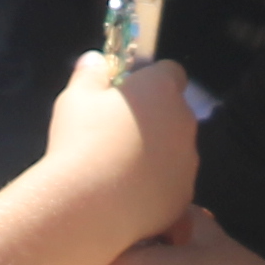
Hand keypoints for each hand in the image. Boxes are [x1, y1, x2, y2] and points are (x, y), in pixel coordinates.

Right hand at [41, 52, 201, 245]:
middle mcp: (184, 121)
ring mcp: (188, 161)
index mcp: (162, 89)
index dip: (150, 81)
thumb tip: (96, 59)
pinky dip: (155, 186)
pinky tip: (126, 195)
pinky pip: (172, 183)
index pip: (170, 72)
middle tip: (117, 134)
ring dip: (156, 154)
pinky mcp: (184, 194)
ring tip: (118, 170)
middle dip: (153, 119)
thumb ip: (90, 74)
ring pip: (175, 150)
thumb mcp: (75, 98)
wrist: (90, 204)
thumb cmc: (81, 140)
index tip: (125, 95)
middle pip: (174, 112)